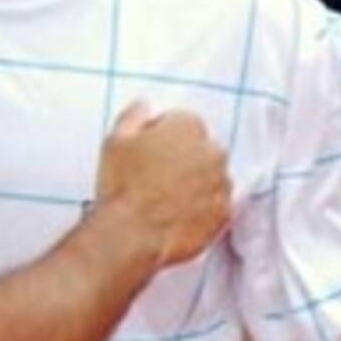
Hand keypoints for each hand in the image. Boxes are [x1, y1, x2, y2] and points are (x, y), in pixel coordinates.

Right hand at [97, 101, 230, 267]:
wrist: (132, 233)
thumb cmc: (122, 185)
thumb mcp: (116, 140)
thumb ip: (135, 115)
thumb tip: (145, 107)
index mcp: (188, 127)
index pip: (184, 122)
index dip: (165, 136)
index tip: (152, 149)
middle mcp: (212, 152)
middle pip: (203, 148)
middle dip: (186, 157)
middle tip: (159, 175)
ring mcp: (222, 185)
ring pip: (212, 177)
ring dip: (197, 182)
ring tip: (167, 198)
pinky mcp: (224, 215)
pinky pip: (216, 205)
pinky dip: (203, 208)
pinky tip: (178, 214)